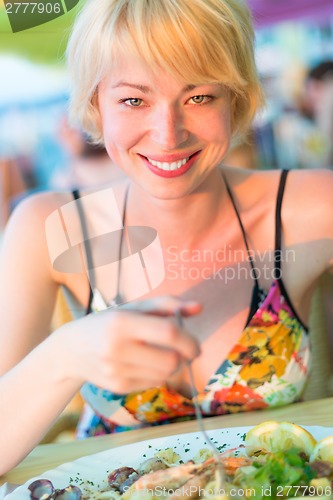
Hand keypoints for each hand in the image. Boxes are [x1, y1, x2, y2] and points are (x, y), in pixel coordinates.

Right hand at [61, 296, 201, 393]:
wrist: (71, 349)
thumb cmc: (109, 323)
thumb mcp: (134, 308)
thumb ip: (167, 305)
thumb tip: (199, 307)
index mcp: (122, 322)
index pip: (168, 333)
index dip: (189, 340)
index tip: (196, 345)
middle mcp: (116, 348)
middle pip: (171, 361)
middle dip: (183, 357)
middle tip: (182, 350)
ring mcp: (116, 371)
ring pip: (164, 375)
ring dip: (171, 366)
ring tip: (159, 354)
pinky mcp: (118, 387)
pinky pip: (153, 383)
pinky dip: (157, 374)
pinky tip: (144, 363)